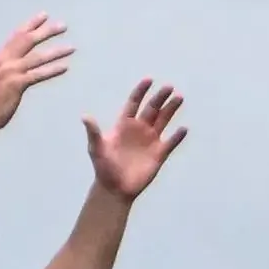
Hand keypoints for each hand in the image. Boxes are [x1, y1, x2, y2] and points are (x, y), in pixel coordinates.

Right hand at [0, 15, 73, 131]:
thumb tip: (21, 61)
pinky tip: (65, 66)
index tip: (44, 15)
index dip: (31, 24)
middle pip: (29, 40)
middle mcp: (5, 60)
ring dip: (56, 51)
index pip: (18, 35)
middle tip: (63, 26)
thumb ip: (8, 66)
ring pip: (38, 57)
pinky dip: (53, 69)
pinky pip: (38, 74)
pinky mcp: (17, 84)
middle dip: (47, 31)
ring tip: (72, 48)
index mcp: (0, 57)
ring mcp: (11, 72)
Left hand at [85, 80, 187, 199]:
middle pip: (152, 109)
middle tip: (169, 87)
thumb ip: (94, 132)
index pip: (134, 103)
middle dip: (160, 97)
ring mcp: (150, 141)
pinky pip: (170, 142)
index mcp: (124, 125)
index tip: (148, 79)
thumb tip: (85, 116)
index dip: (140, 91)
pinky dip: (177, 136)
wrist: (115, 189)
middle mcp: (139, 129)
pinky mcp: (159, 154)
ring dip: (171, 109)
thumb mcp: (96, 149)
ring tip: (179, 97)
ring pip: (163, 120)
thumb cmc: (103, 168)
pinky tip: (183, 128)